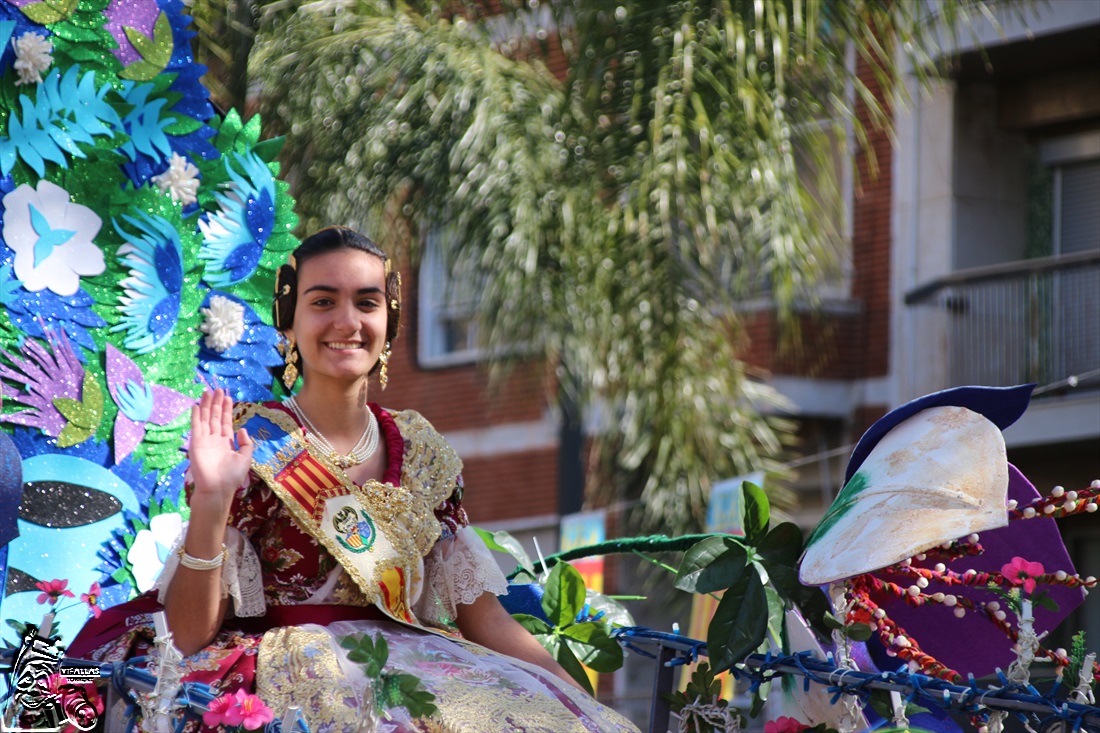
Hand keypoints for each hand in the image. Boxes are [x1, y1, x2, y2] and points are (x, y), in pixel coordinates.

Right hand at [188, 389, 253, 506]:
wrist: (217, 488)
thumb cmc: (232, 476)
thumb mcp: (245, 458)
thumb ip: (246, 443)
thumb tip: (242, 429)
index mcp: (227, 442)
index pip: (226, 421)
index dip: (227, 409)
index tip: (227, 397)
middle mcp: (215, 438)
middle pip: (216, 417)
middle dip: (217, 403)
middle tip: (218, 389)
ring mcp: (205, 440)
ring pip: (206, 418)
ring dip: (207, 405)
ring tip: (208, 392)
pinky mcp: (196, 443)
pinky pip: (196, 426)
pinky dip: (196, 415)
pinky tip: (197, 405)